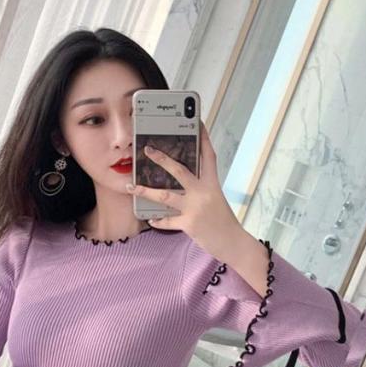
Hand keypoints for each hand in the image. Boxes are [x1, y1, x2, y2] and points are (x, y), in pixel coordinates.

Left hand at [126, 120, 242, 262]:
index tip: (197, 123)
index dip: (203, 138)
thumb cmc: (223, 222)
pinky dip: (158, 220)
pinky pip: (167, 221)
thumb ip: (202, 190)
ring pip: (166, 195)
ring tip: (131, 186)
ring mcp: (195, 208)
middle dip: (162, 159)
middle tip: (147, 149)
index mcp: (212, 184)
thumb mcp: (216, 200)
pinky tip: (151, 219)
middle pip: (180, 170)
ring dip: (146, 190)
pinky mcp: (189, 224)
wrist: (233, 243)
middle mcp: (204, 193)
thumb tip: (181, 183)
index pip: (208, 156)